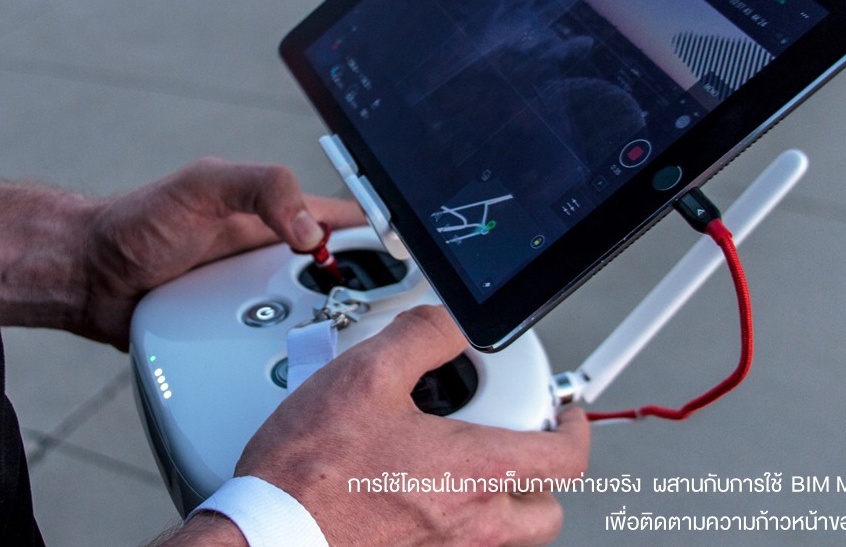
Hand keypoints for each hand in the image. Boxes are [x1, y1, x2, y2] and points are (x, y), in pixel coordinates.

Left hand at [0, 159, 363, 347]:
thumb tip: (311, 232)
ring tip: (344, 349)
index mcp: (278, 213)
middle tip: (381, 318)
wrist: (89, 278)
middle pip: (341, 278)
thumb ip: (261, 189)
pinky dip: (290, 358)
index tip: (410, 258)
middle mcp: (274, 258)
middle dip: (364, 295)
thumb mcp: (204, 187)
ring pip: (314, 320)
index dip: (382, 234)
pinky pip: (275, 349)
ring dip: (327, 332)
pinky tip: (300, 373)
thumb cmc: (139, 222)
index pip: (347, 219)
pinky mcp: (237, 337)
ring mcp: (257, 300)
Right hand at [236, 305, 589, 546]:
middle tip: (516, 441)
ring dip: (500, 498)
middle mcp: (472, 525)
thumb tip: (449, 319)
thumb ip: (420, 336)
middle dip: (541, 473)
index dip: (576, 429)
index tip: (567, 414)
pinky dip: (457, 520)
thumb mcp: (364, 375)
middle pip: (545, 509)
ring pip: (505, 534)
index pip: (566, 459)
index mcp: (475, 473)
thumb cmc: (309, 472)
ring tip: (460, 464)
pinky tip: (417, 490)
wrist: (269, 533)